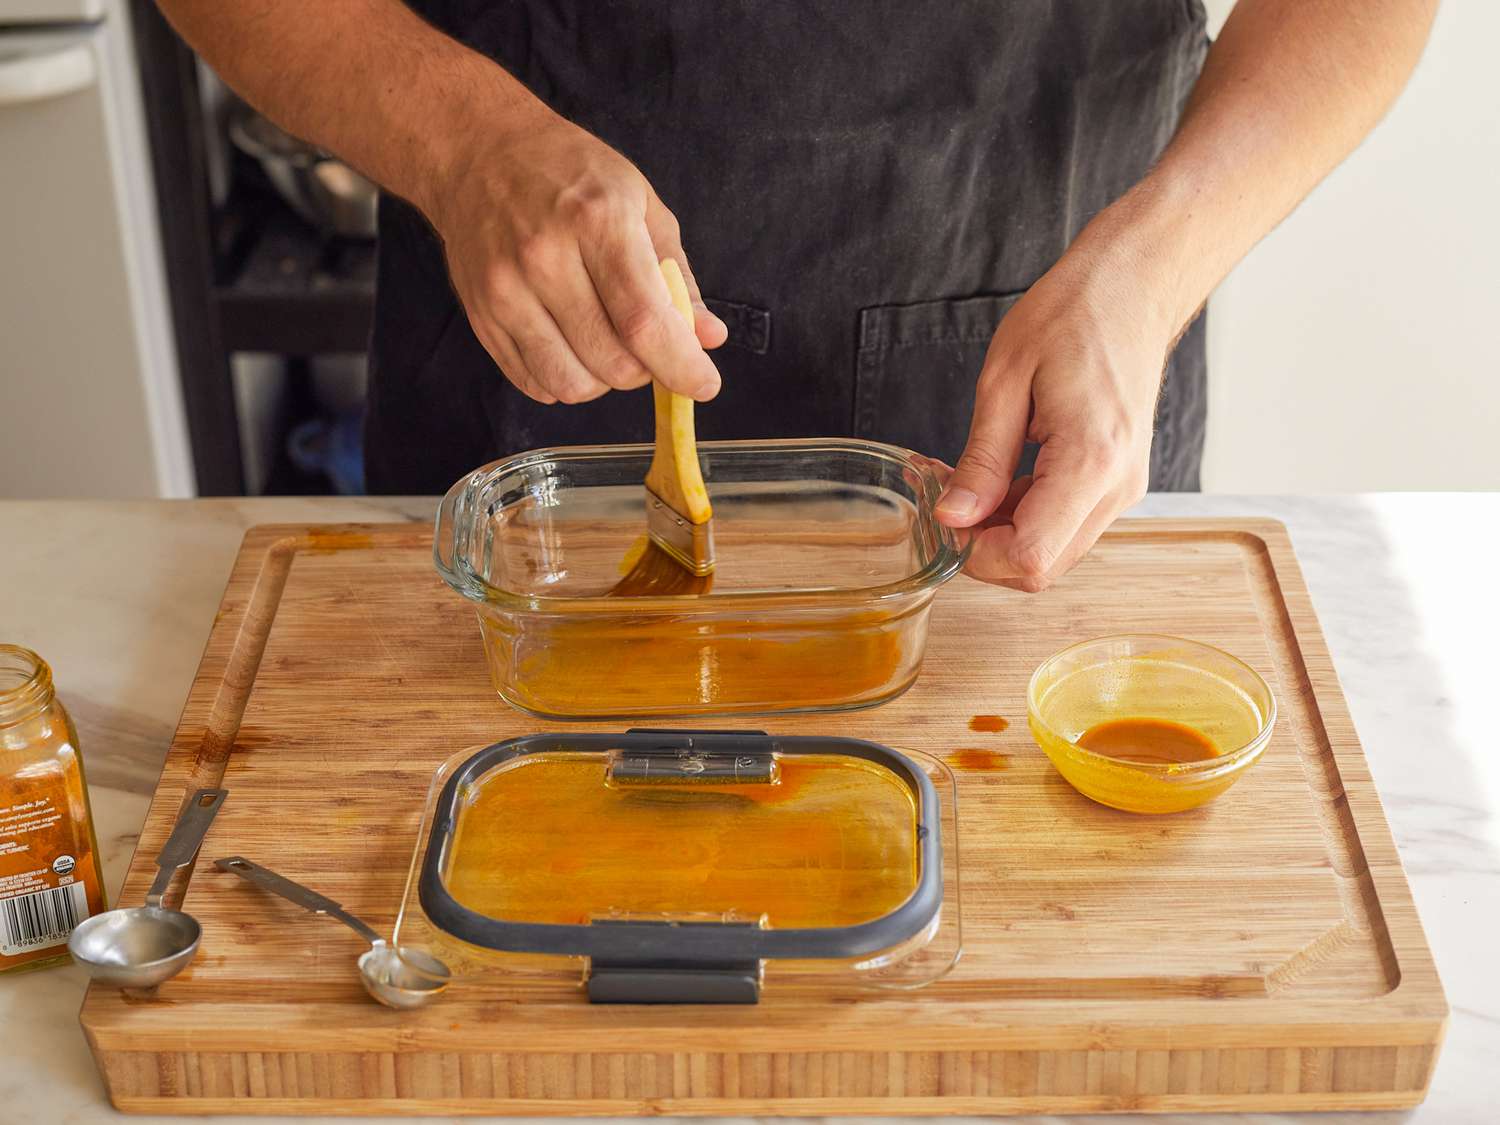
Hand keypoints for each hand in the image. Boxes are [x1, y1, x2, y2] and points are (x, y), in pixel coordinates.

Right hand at [425, 110, 726, 403]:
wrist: (476, 150)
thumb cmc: (568, 172)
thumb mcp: (639, 201)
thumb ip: (678, 275)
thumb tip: (710, 337)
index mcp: (596, 221)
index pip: (645, 322)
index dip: (682, 366)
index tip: (705, 384)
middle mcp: (544, 258)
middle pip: (613, 363)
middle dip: (648, 371)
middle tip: (650, 344)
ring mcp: (505, 291)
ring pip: (572, 385)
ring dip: (605, 381)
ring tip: (608, 344)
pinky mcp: (481, 316)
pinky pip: (535, 382)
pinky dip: (565, 380)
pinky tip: (572, 347)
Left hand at [934, 248, 1174, 591]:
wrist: (1132, 287)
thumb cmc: (1072, 316)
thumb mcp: (1004, 381)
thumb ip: (981, 461)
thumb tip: (952, 517)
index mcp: (1091, 461)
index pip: (1030, 556)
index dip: (976, 553)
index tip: (943, 519)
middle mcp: (1118, 486)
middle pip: (1042, 568)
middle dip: (984, 550)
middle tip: (946, 501)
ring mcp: (1123, 488)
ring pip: (1052, 552)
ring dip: (1002, 533)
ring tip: (966, 483)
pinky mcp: (1118, 481)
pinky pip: (1065, 525)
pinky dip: (1024, 517)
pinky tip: (998, 479)